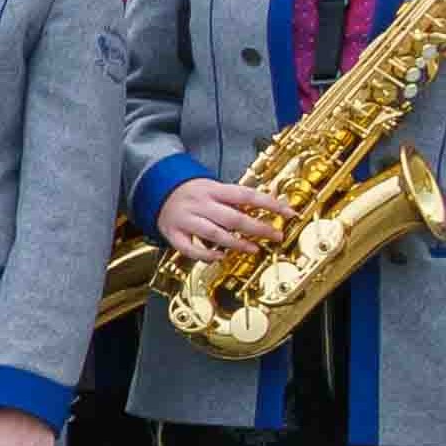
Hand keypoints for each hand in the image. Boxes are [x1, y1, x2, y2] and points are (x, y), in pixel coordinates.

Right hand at [158, 177, 290, 261]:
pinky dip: (204, 255)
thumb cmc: (193, 192)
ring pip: (213, 234)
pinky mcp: (173, 233)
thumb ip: (237, 199)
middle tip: (275, 236)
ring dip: (235, 243)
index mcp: (213, 190)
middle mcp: (200, 204)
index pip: (246, 195)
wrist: (157, 189)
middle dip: (257, 228)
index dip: (270, 204)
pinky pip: (188, 248)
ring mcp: (185, 219)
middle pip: (232, 217)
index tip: (289, 213)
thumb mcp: (215, 187)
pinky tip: (219, 257)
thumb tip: (270, 206)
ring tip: (254, 249)